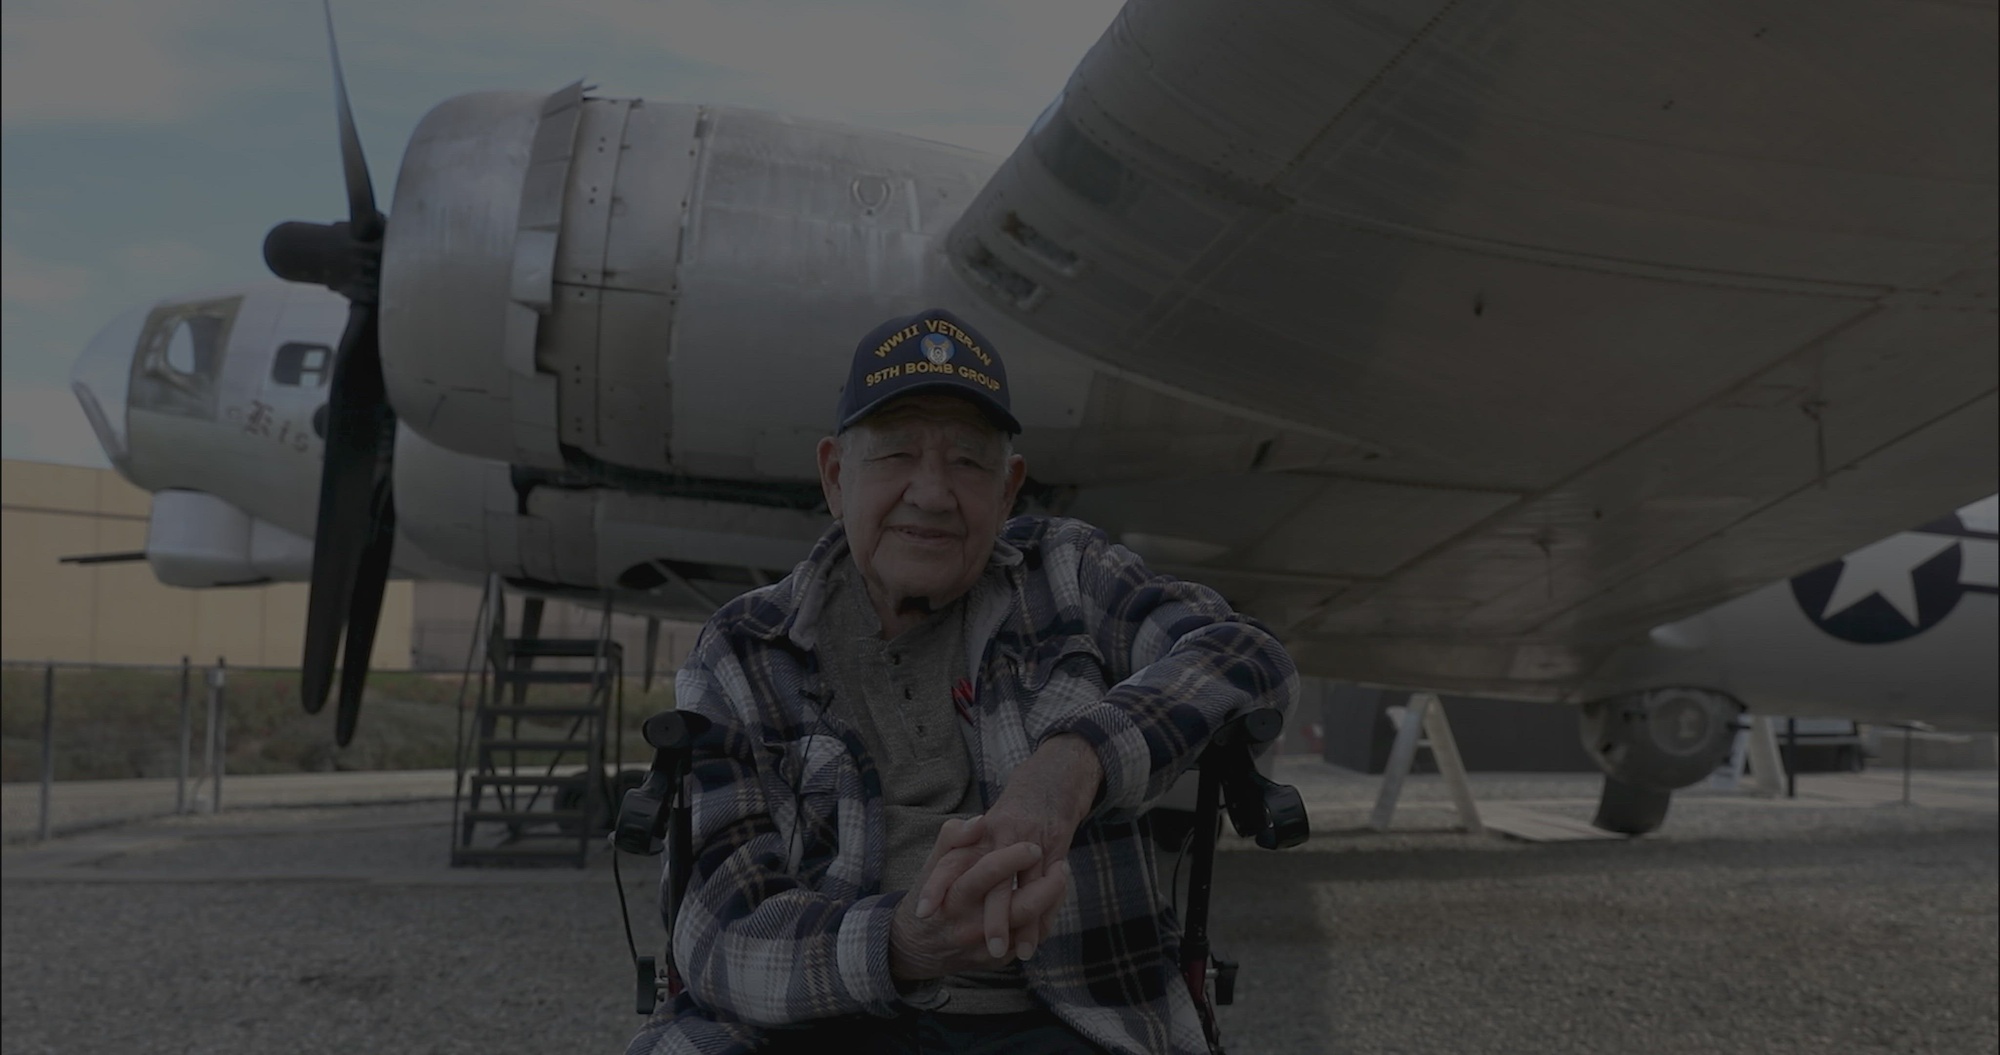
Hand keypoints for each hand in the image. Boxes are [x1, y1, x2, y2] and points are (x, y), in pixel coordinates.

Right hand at [890, 816, 1069, 981]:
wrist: (918, 947)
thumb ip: (952, 837)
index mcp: (954, 897)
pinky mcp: (997, 961)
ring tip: (1061, 875)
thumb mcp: (933, 865)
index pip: (988, 875)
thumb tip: (980, 821)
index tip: (1032, 846)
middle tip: (1061, 864)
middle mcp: (970, 926)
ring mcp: (986, 947)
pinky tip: (1051, 896)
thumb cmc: (931, 897)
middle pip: (1021, 908)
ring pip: (1032, 926)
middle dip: (1048, 885)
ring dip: (1052, 900)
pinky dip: (1046, 917)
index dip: (1014, 858)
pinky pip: (1031, 940)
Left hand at [916, 735, 1100, 962]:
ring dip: (1026, 923)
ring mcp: (1030, 842)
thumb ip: (956, 852)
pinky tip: (1042, 937)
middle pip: (993, 880)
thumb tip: (939, 888)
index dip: (936, 885)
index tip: (923, 914)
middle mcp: (1001, 837)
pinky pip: (1050, 888)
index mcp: (978, 834)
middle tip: (986, 949)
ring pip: (1027, 889)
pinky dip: (1047, 913)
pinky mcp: (1055, 848)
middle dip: (992, 917)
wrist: (1049, 785)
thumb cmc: (1009, 819)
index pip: (951, 860)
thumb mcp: (979, 830)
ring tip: (1021, 953)